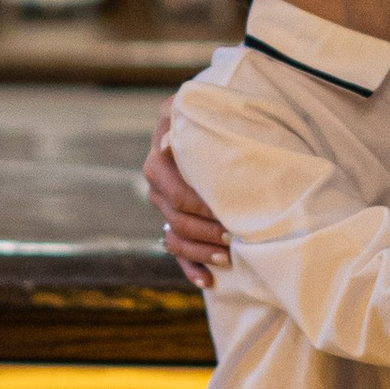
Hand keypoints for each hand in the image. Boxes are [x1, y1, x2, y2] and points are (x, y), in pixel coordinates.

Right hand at [143, 107, 229, 288]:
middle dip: (205, 232)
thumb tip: (171, 142)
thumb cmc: (212, 112)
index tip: (227, 215)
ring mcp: (163, 204)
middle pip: (176, 219)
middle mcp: (156, 183)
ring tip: (226, 258)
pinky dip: (190, 269)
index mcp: (159, 158)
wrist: (209, 120)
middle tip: (233, 237)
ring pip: (174, 238)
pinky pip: (176, 251)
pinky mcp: (173, 220)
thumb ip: (187, 117)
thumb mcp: (199, 106)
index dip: (201, 208)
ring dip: (199, 252)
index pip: (177, 193)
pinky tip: (208, 282)